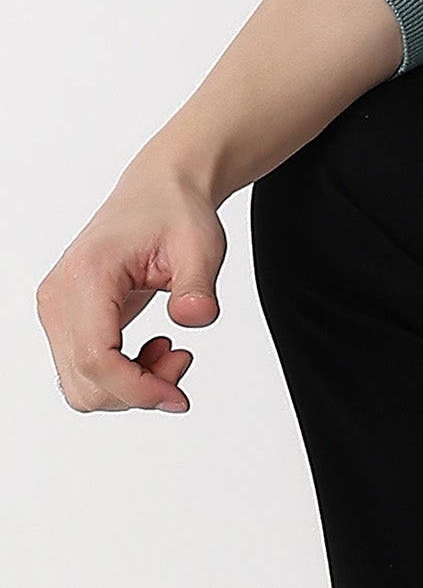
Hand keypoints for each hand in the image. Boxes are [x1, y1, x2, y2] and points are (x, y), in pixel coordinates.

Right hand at [37, 164, 227, 413]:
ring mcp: (57, 311)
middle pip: (85, 382)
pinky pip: (83, 370)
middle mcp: (59, 298)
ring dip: (129, 386)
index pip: (97, 359)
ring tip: (171, 351)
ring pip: (80, 384)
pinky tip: (153, 350)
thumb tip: (197, 319)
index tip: (178, 396)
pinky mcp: (66, 320)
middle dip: (138, 389)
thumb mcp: (201, 242)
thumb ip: (198, 284)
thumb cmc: (176, 210)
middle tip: (182, 359)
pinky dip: (119, 375)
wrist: (159, 190)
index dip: (137, 389)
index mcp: (86, 276)